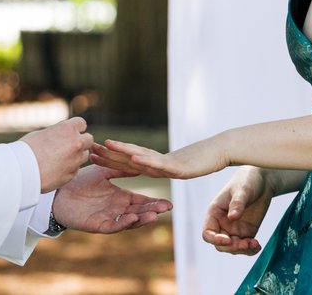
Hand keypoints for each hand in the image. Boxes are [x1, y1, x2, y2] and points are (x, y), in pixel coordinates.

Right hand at [20, 117, 92, 192]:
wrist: (21, 170)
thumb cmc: (27, 149)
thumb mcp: (42, 133)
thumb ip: (57, 134)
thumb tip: (62, 135)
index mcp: (67, 129)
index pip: (82, 124)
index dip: (76, 128)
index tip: (70, 132)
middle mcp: (76, 143)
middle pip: (89, 139)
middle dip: (81, 142)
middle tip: (69, 146)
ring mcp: (75, 160)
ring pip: (84, 156)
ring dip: (76, 156)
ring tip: (60, 159)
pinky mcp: (72, 174)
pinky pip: (76, 169)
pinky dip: (69, 169)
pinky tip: (56, 169)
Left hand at [52, 165, 171, 232]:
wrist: (60, 193)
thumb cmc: (80, 182)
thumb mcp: (103, 171)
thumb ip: (119, 169)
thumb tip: (137, 164)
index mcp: (121, 197)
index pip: (141, 201)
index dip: (154, 203)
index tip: (169, 203)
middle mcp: (117, 209)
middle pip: (139, 212)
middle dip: (153, 210)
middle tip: (166, 208)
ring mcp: (109, 218)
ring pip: (129, 221)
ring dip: (141, 219)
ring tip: (154, 215)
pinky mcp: (98, 225)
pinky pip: (113, 226)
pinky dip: (123, 223)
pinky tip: (132, 218)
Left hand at [90, 135, 229, 179]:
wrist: (222, 150)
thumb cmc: (202, 157)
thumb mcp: (178, 165)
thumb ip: (163, 166)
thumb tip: (152, 167)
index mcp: (155, 162)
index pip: (128, 161)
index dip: (110, 157)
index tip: (92, 153)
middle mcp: (158, 160)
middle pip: (130, 157)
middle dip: (109, 154)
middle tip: (88, 147)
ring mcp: (168, 163)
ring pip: (142, 158)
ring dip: (124, 152)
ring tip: (107, 145)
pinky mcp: (179, 167)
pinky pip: (160, 164)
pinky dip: (147, 161)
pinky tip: (134, 158)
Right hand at [202, 166, 272, 255]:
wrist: (262, 181)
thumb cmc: (247, 180)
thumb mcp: (242, 190)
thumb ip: (237, 203)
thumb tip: (232, 218)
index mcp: (214, 213)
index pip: (208, 233)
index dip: (214, 240)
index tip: (227, 240)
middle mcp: (222, 224)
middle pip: (220, 245)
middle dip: (232, 247)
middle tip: (246, 243)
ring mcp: (234, 230)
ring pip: (233, 248)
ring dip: (242, 250)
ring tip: (255, 244)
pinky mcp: (246, 232)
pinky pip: (245, 247)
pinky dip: (250, 250)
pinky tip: (258, 246)